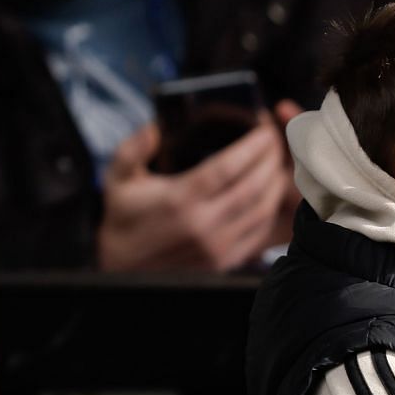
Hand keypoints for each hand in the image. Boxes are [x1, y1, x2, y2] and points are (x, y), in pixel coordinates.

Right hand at [96, 112, 296, 272]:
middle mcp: (201, 224)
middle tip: (275, 141)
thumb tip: (153, 128)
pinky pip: (258, 231)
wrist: (123, 266)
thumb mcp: (117, 178)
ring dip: (275, 183)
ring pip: (262, 209)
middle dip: (270, 159)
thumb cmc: (123, 217)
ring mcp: (215, 246)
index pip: (227, 167)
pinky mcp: (223, 261)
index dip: (252, 147)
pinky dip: (269, 209)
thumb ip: (131, 149)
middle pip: (252, 186)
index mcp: (177, 199)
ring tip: (277, 164)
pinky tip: (268, 194)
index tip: (265, 130)